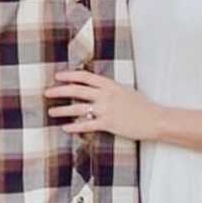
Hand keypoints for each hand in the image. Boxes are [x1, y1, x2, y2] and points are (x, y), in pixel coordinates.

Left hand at [45, 70, 160, 140]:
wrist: (154, 119)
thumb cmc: (141, 105)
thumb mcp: (124, 90)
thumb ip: (109, 88)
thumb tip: (95, 87)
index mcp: (109, 84)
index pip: (84, 76)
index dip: (69, 75)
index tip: (57, 76)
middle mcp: (105, 95)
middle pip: (76, 90)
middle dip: (59, 91)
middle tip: (47, 93)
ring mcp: (106, 109)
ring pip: (78, 108)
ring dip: (62, 110)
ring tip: (51, 112)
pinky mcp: (108, 124)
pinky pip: (87, 125)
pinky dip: (74, 126)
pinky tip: (65, 127)